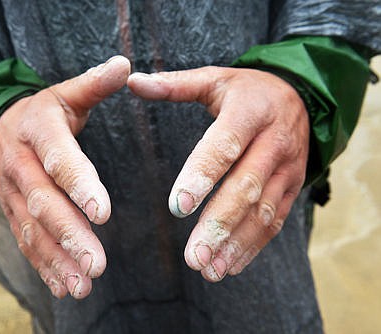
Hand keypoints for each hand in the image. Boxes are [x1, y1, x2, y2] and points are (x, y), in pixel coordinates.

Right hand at [0, 56, 130, 297]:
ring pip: (32, 230)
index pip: (59, 161)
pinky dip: (44, 266)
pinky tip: (64, 286)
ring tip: (83, 286)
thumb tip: (125, 65)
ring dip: (57, 260)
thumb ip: (94, 84)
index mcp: (37, 132)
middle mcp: (19, 165)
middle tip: (97, 264)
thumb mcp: (65, 93)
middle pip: (44, 204)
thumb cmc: (45, 112)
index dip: (80, 186)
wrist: (1, 127)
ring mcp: (12, 193)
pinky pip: (25, 241)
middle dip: (70, 235)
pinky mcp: (12, 211)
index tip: (104, 214)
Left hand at [128, 67, 308, 280]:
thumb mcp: (215, 78)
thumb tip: (133, 81)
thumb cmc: (248, 91)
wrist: (302, 96)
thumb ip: (175, 84)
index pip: (224, 146)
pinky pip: (276, 221)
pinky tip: (229, 265)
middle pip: (246, 188)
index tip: (177, 207)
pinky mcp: (294, 186)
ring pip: (263, 212)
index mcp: (249, 112)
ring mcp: (288, 168)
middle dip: (219, 224)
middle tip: (192, 256)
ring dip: (235, 244)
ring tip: (208, 269)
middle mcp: (274, 143)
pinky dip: (253, 246)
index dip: (202, 176)